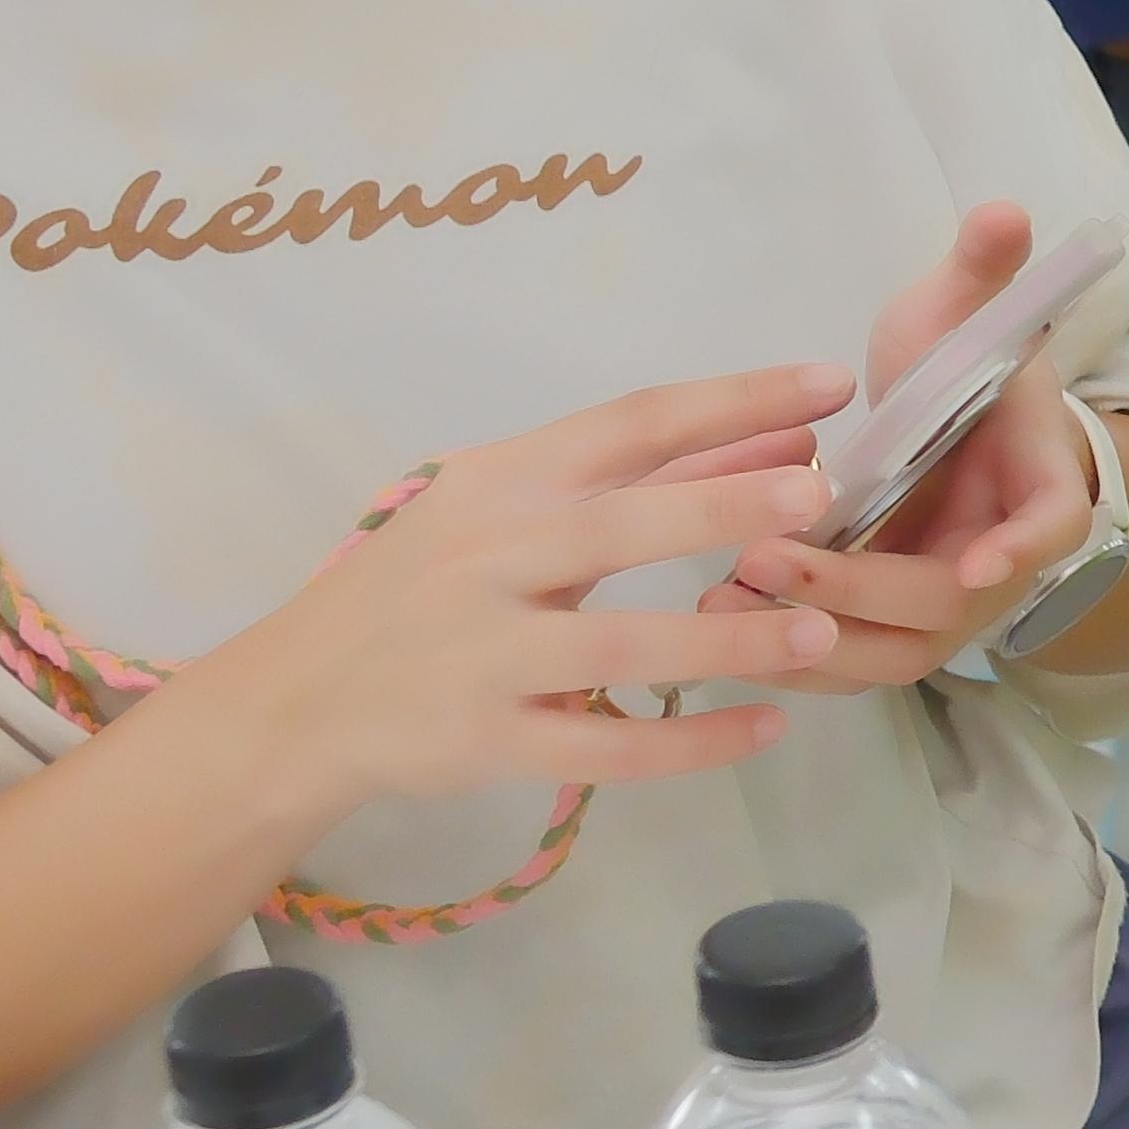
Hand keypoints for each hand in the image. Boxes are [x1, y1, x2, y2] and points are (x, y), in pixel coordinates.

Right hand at [167, 363, 857, 823]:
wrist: (297, 698)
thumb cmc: (421, 585)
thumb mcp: (507, 508)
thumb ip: (639, 478)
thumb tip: (780, 439)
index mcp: (502, 484)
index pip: (629, 424)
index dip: (732, 399)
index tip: (831, 383)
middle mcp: (490, 559)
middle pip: (616, 526)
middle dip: (718, 505)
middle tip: (817, 494)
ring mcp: (486, 656)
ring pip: (618, 643)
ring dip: (723, 637)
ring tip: (820, 629)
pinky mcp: (487, 742)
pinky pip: (602, 745)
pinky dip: (686, 740)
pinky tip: (764, 725)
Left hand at [721, 202, 1108, 692]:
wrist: (964, 437)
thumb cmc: (968, 374)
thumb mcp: (965, 316)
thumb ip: (982, 271)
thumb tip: (1002, 210)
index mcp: (1037, 485)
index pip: (1049, 529)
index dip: (1018, 550)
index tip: (974, 564)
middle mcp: (996, 565)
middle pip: (947, 607)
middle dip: (859, 589)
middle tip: (769, 555)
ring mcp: (940, 612)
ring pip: (892, 655)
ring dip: (814, 637)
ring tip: (728, 591)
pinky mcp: (884, 630)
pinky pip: (845, 662)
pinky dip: (788, 652)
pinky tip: (717, 614)